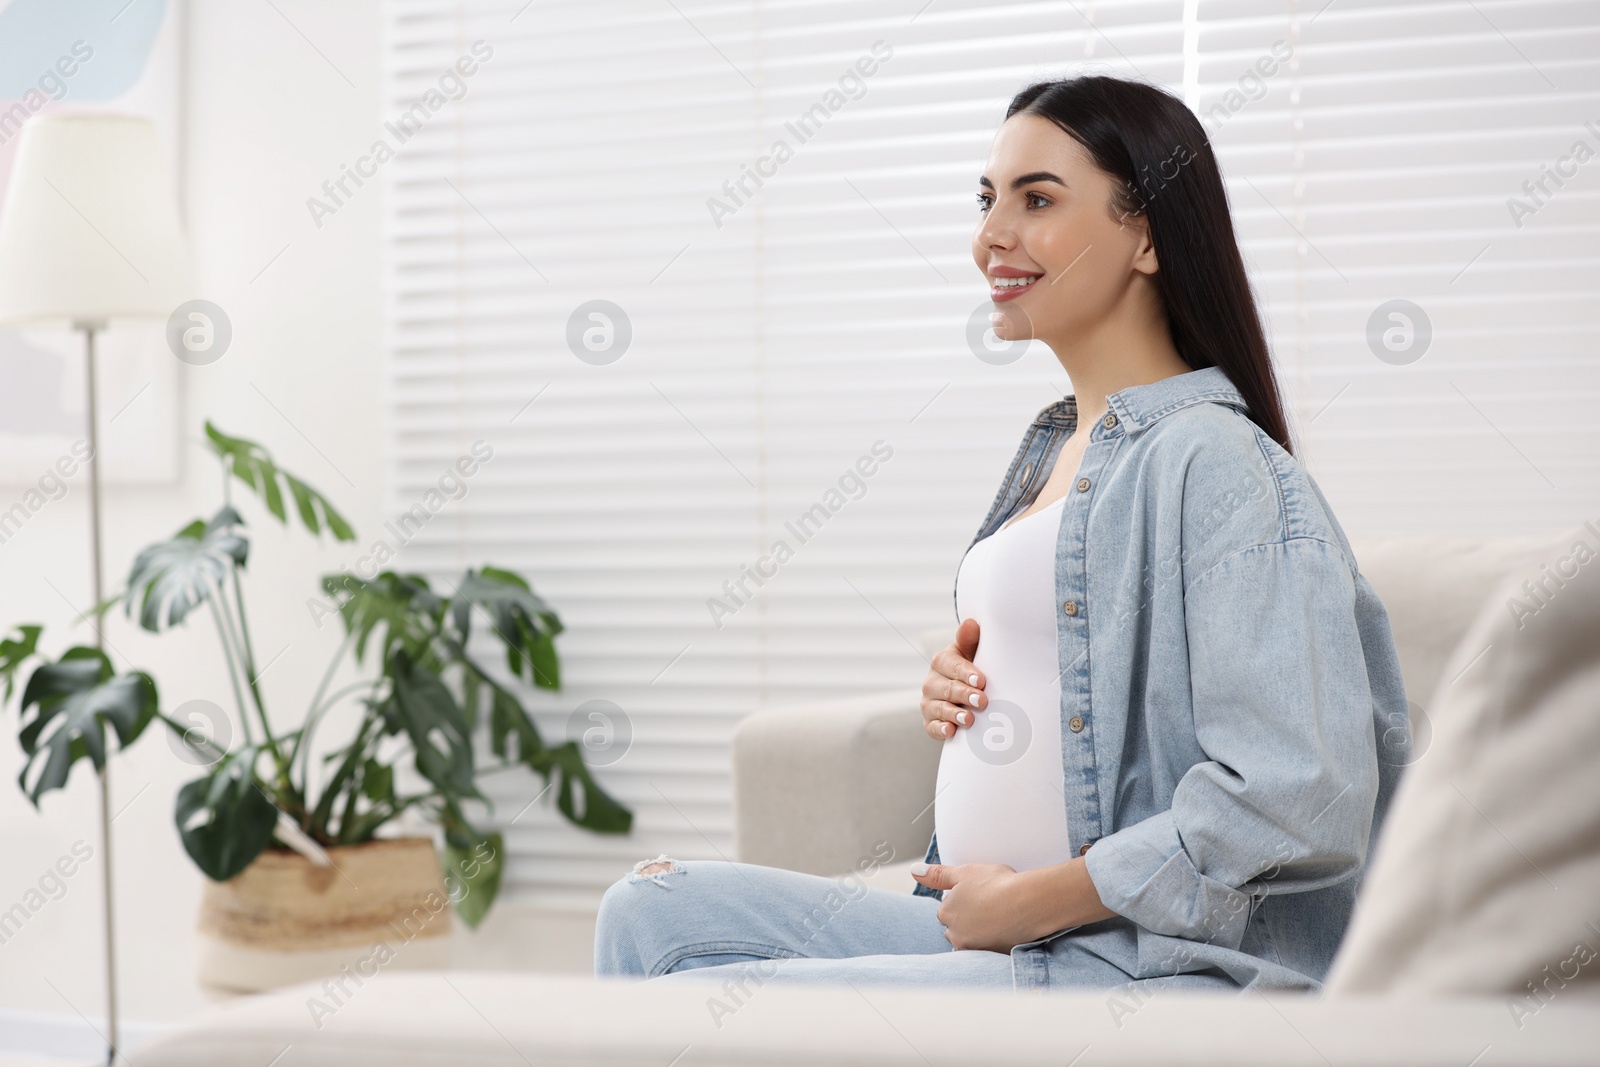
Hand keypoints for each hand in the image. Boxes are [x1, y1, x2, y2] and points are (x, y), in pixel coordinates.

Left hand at [910, 858, 1117, 951]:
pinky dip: (992, 945)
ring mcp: (972, 948)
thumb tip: (913, 871)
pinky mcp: (989, 958)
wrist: (1028, 903)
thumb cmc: (997, 883)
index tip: (980, 896)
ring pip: (970, 942)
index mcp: (946, 911)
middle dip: (968, 921)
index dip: (965, 901)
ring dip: (979, 934)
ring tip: (999, 921)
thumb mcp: (965, 872)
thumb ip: (938, 874)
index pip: (948, 910)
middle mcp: (954, 934)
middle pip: (956, 929)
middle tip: (990, 908)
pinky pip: (985, 954)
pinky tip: (1004, 935)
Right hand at [921, 618, 985, 740]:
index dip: (965, 673)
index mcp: (942, 661)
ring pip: (938, 708)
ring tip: (969, 719)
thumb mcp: (971, 652)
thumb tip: (971, 623)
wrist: (965, 691)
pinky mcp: (930, 721)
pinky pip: (931, 727)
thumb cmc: (972, 667)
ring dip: (953, 713)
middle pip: (946, 688)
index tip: (980, 680)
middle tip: (982, 701)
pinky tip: (950, 731)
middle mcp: (931, 682)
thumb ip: (970, 640)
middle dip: (964, 694)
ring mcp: (929, 702)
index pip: (951, 665)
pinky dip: (940, 729)